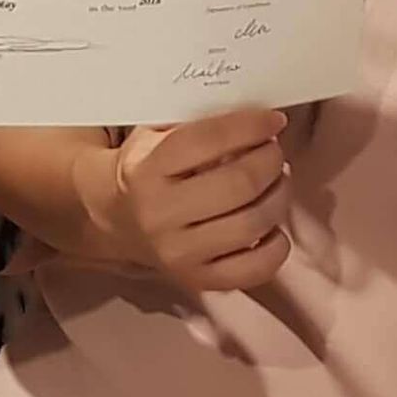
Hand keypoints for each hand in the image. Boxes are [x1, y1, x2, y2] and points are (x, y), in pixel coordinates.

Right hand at [97, 110, 291, 292]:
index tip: (273, 119)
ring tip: (279, 179)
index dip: (250, 126)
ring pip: (252, 225)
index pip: (209, 140)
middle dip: (269, 160)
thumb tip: (253, 115)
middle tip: (275, 150)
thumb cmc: (146, 166)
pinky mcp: (199, 281)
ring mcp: (180, 254)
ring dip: (279, 196)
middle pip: (239, 184)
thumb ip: (195, 121)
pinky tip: (273, 224)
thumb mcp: (155, 133)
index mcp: (148, 169)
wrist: (117, 218)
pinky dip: (276, 245)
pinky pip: (255, 269)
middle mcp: (161, 214)